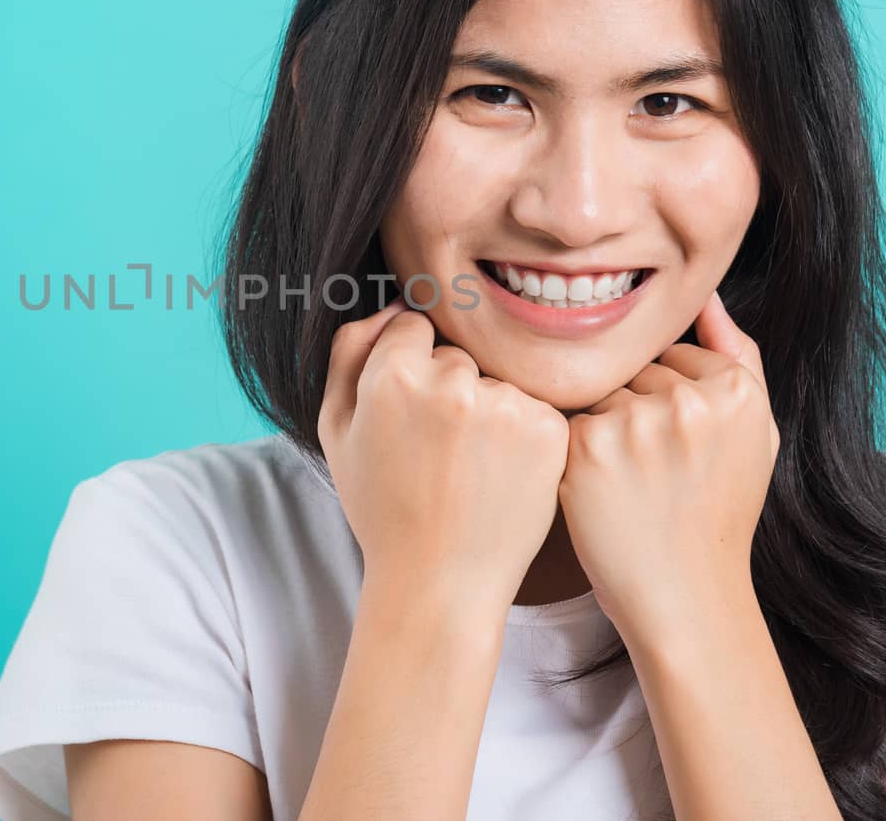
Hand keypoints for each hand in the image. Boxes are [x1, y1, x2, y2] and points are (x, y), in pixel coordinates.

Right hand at [318, 298, 571, 618]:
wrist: (440, 581)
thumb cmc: (382, 506)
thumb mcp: (337, 430)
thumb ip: (350, 353)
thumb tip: (393, 303)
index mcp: (394, 375)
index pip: (412, 325)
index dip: (409, 370)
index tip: (411, 416)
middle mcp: (452, 381)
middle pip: (458, 352)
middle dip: (450, 387)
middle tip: (439, 451)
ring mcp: (505, 405)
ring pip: (497, 378)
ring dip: (489, 409)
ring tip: (470, 467)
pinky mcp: (548, 429)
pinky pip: (533, 404)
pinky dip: (523, 433)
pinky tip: (500, 473)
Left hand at [559, 289, 780, 644]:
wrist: (684, 593)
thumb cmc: (717, 510)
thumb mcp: (755, 432)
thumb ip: (738, 355)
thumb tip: (706, 292)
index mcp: (736, 390)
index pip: (676, 353)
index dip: (670, 399)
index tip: (679, 448)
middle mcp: (689, 400)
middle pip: (634, 369)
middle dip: (633, 407)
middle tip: (649, 468)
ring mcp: (637, 421)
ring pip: (599, 390)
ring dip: (603, 425)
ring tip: (628, 480)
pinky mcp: (588, 445)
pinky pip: (569, 417)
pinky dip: (576, 448)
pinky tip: (600, 488)